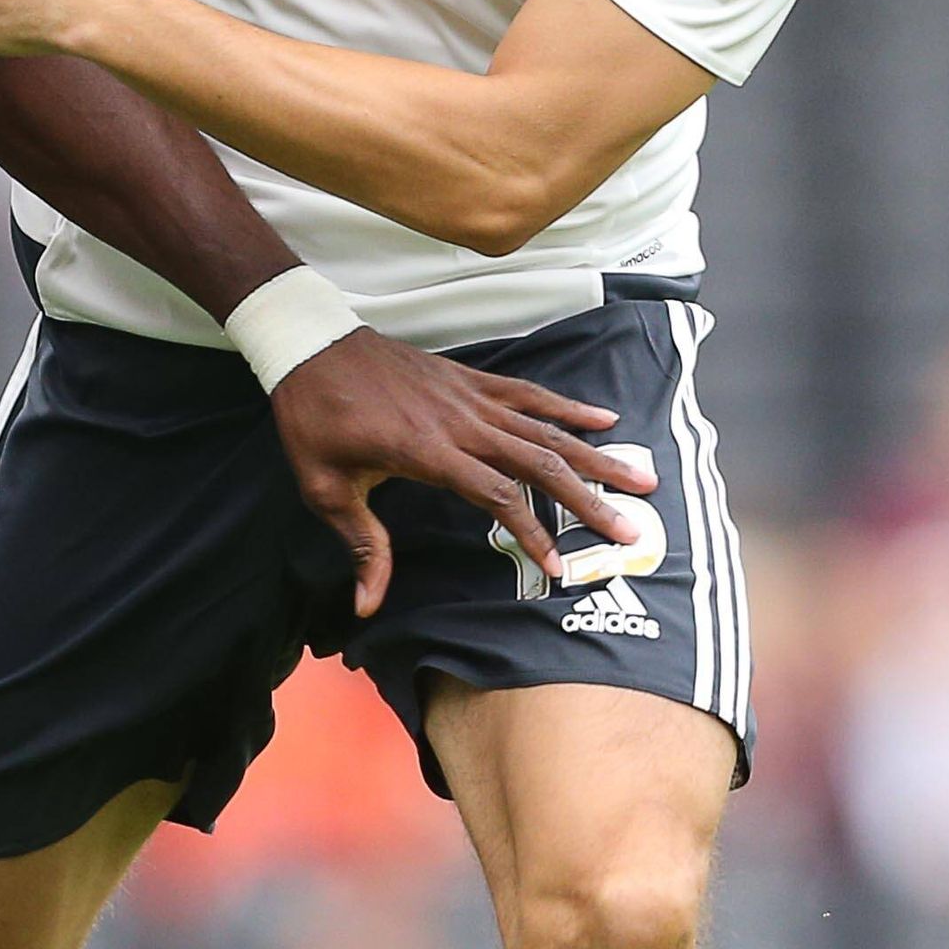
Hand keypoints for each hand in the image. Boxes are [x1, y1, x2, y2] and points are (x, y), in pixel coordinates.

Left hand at [269, 330, 658, 617]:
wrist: (309, 345)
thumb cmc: (314, 419)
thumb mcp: (326, 488)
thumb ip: (361, 545)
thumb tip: (367, 603)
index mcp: (428, 451)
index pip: (497, 496)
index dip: (533, 533)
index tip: (559, 568)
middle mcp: (460, 422)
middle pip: (539, 462)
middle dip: (588, 499)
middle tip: (629, 527)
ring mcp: (469, 396)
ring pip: (545, 427)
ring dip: (595, 454)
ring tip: (639, 475)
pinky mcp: (469, 379)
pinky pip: (529, 394)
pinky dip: (567, 407)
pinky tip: (602, 420)